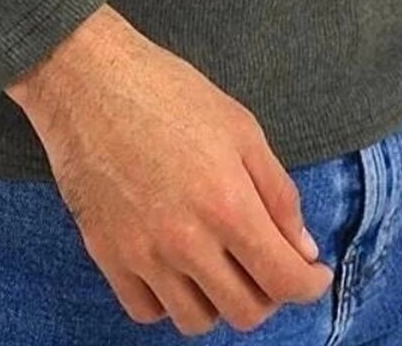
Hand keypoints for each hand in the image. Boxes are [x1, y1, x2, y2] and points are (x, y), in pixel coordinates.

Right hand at [9, 6, 332, 334]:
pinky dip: (169, 300)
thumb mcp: (241, 127)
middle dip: (269, 293)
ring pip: (197, 321)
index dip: (309, 285)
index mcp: (228, 204)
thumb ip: (279, 193)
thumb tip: (303, 250)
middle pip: (245, 312)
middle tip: (265, 262)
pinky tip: (176, 267)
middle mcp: (187, 241)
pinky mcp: (107, 256)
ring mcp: (143, 254)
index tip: (313, 273)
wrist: (88, 80)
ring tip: (220, 264)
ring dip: (219, 301)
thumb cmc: (168, 92)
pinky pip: (147, 312)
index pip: (284, 281)